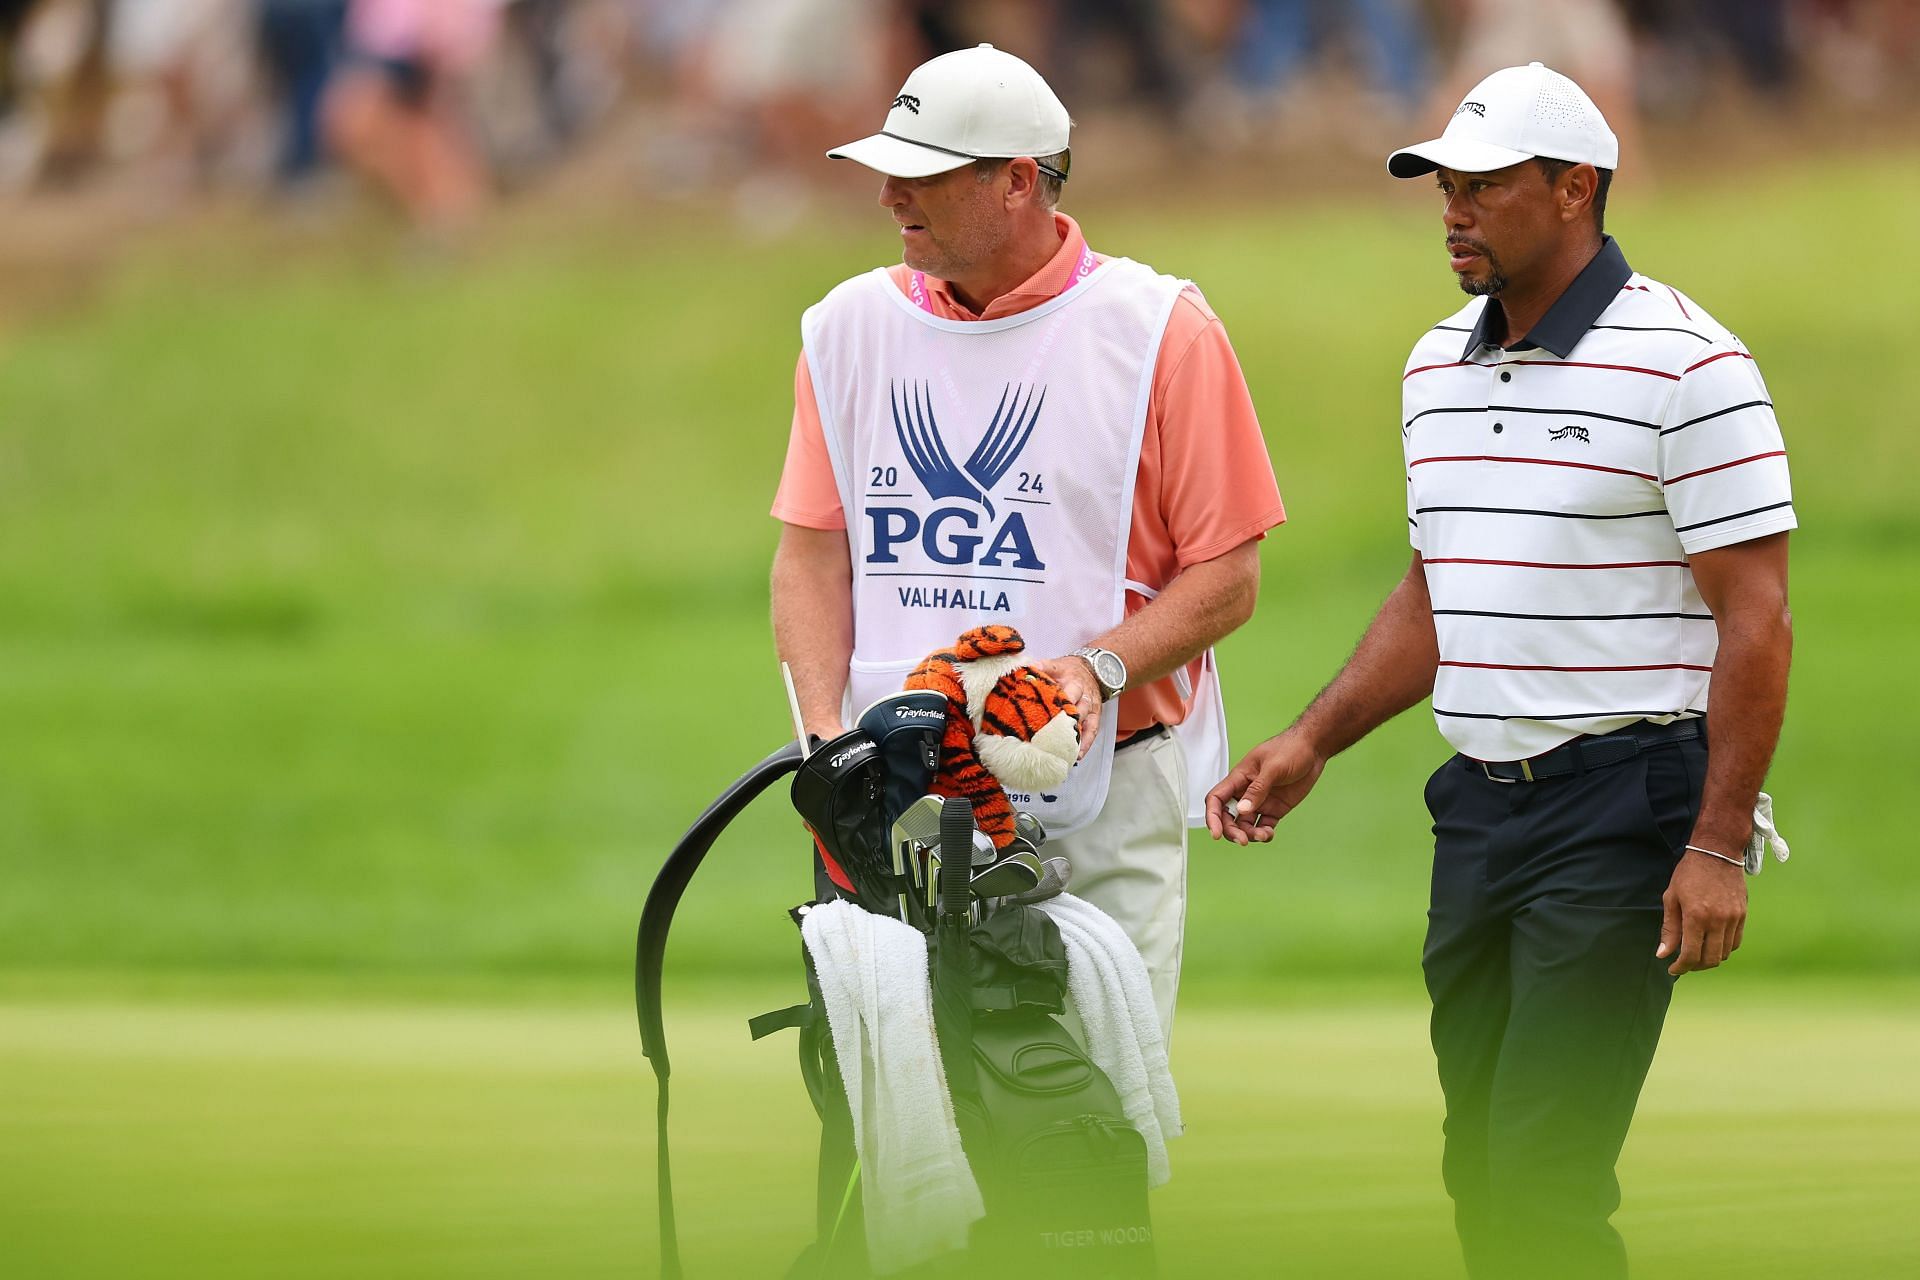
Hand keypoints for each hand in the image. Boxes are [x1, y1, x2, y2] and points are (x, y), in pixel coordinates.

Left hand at [1029, 656, 1101, 758]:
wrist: (1093, 670)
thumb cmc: (1070, 670)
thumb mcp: (1056, 664)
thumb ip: (1041, 667)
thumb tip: (1024, 669)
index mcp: (1073, 680)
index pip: (1066, 690)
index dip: (1057, 700)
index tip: (1046, 709)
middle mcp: (1084, 694)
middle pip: (1077, 707)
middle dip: (1065, 719)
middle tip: (1051, 732)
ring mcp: (1091, 706)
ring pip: (1084, 720)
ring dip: (1074, 733)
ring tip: (1062, 747)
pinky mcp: (1096, 717)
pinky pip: (1092, 731)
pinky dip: (1085, 744)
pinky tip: (1077, 754)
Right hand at [1203, 728, 1326, 845]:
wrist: (1313, 749)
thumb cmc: (1291, 749)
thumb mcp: (1273, 767)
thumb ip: (1258, 789)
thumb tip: (1243, 809)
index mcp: (1239, 778)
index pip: (1217, 799)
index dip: (1213, 817)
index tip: (1217, 833)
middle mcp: (1246, 792)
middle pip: (1229, 816)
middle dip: (1232, 831)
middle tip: (1243, 840)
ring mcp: (1260, 801)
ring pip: (1245, 825)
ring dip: (1250, 834)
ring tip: (1263, 835)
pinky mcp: (1274, 808)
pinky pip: (1263, 826)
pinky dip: (1264, 833)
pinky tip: (1269, 833)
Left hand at [1656, 848, 1747, 975]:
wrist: (1717, 853)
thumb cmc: (1689, 874)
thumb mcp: (1671, 898)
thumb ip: (1669, 929)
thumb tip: (1663, 954)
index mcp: (1696, 916)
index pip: (1691, 955)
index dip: (1681, 967)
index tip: (1673, 968)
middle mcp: (1718, 921)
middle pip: (1710, 959)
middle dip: (1695, 966)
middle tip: (1684, 963)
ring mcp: (1733, 919)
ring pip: (1724, 953)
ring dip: (1710, 959)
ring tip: (1697, 954)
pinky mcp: (1743, 915)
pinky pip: (1735, 942)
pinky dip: (1723, 949)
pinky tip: (1712, 944)